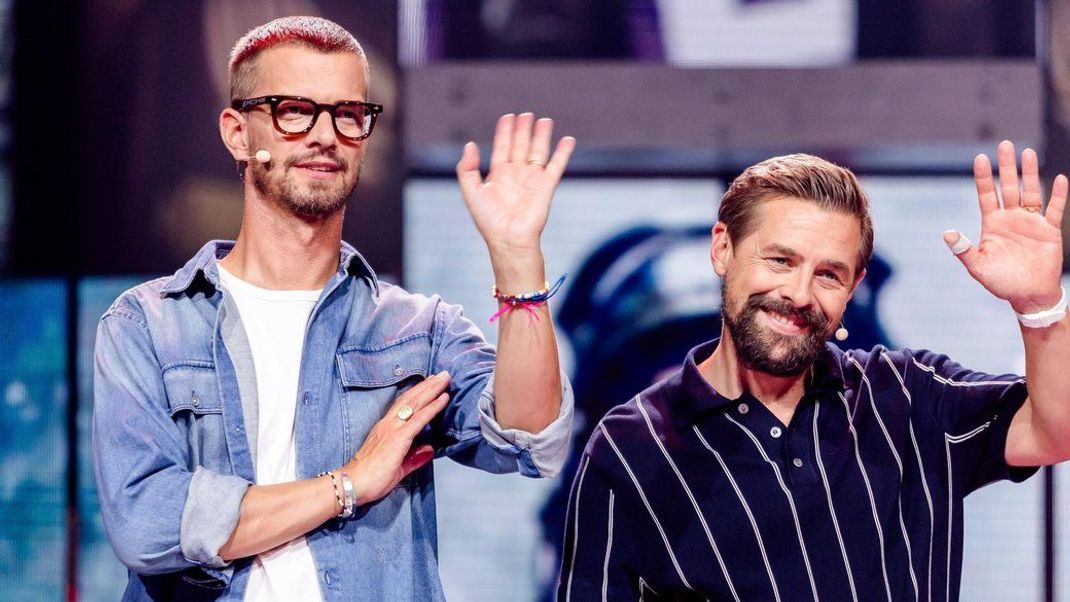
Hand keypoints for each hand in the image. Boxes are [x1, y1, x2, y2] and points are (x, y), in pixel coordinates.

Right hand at [342, 372, 450, 505]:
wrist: (353, 484)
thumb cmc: (370, 477)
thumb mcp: (398, 467)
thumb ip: (414, 458)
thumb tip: (429, 450)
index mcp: (386, 428)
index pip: (404, 405)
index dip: (418, 393)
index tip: (431, 383)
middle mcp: (389, 424)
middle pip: (411, 398)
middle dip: (428, 385)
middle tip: (442, 374)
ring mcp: (393, 429)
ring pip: (415, 403)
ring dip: (432, 389)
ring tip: (445, 378)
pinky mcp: (398, 438)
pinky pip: (419, 419)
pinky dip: (432, 407)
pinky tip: (443, 399)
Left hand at [455, 113, 575, 258]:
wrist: (509, 239)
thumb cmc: (489, 220)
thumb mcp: (471, 191)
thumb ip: (467, 168)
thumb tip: (470, 144)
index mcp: (498, 174)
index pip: (502, 147)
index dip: (504, 132)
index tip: (508, 116)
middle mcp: (516, 174)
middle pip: (521, 145)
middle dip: (523, 129)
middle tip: (526, 114)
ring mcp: (532, 179)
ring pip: (538, 151)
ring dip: (542, 135)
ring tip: (544, 120)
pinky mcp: (547, 186)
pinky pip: (557, 165)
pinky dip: (563, 152)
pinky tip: (568, 139)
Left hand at [945, 140, 1067, 312]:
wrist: (1028, 295)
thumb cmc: (1001, 283)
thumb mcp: (978, 267)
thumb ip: (964, 250)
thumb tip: (947, 233)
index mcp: (992, 225)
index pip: (986, 195)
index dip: (983, 178)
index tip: (979, 158)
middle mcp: (1011, 219)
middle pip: (1008, 187)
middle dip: (1006, 167)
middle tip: (1005, 144)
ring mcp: (1030, 223)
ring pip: (1030, 193)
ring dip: (1030, 174)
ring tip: (1028, 153)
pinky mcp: (1049, 231)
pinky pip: (1054, 209)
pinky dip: (1057, 195)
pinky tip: (1059, 178)